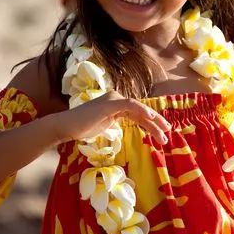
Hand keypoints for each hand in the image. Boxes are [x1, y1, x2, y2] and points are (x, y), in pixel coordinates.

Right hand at [49, 91, 169, 144]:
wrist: (65, 127)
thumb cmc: (82, 128)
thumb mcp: (104, 125)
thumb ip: (115, 122)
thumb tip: (125, 125)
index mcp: (117, 103)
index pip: (138, 114)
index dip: (151, 123)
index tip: (162, 134)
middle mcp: (117, 98)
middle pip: (141, 111)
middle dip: (156, 123)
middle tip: (168, 134)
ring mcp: (114, 99)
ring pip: (139, 109)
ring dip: (153, 123)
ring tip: (163, 135)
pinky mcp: (110, 103)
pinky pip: (130, 105)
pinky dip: (142, 111)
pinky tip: (152, 118)